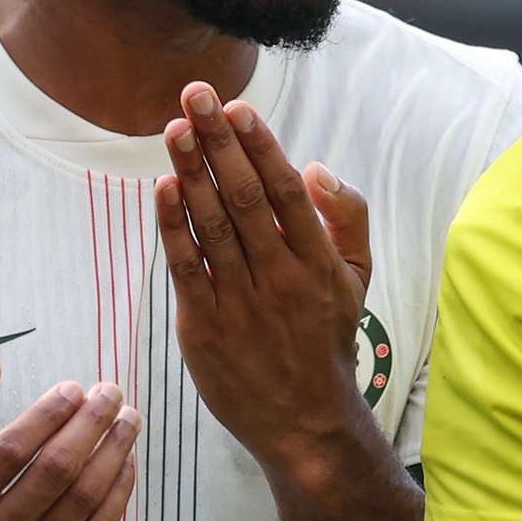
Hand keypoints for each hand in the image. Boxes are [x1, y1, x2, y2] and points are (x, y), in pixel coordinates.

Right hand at [0, 359, 142, 520]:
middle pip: (55, 474)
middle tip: (111, 394)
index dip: (48, 415)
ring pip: (84, 504)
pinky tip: (126, 465)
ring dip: (114, 455)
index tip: (74, 389)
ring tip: (128, 421)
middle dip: (91, 425)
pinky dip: (118, 496)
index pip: (10, 453)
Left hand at [157, 86, 381, 489]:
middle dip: (218, 142)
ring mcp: (241, 304)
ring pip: (213, 227)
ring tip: (175, 129)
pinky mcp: (204, 328)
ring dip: (191, 172)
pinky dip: (173, 226)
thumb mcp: (358, 279)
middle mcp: (281, 279)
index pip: (286, 192)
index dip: (261, 146)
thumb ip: (346, 219)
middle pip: (244, 198)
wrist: (305, 423)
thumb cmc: (326, 341)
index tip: (238, 108)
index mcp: (319, 264)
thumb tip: (316, 168)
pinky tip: (163, 188)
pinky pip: (186, 268)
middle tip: (196, 97)